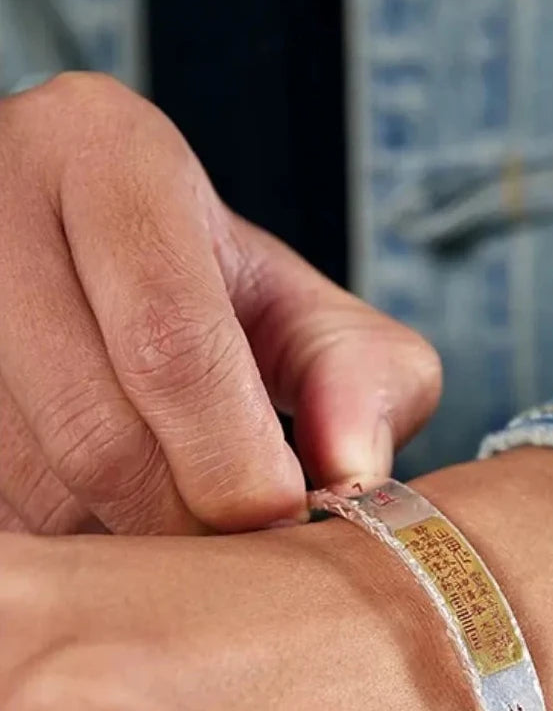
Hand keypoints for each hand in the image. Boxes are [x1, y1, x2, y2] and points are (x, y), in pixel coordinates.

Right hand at [0, 74, 439, 534]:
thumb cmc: (206, 290)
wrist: (87, 265)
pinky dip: (70, 541)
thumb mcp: (298, 307)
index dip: (232, 458)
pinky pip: (5, 508)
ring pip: (39, 487)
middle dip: (182, 523)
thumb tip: (352, 474)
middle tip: (234, 551)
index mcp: (105, 159)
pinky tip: (114, 519)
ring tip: (178, 524)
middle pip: (97, 434)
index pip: (169, 340)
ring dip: (123, 540)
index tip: (279, 515)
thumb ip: (359, 376)